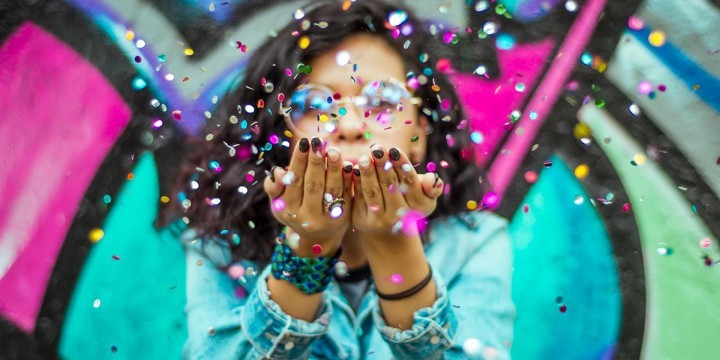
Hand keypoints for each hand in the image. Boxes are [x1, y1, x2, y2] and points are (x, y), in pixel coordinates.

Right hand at [263, 137, 353, 256]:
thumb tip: (278, 172)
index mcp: (288, 209)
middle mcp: (307, 217)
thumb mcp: (279, 203)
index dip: (299, 161)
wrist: (317, 237)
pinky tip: (348, 165)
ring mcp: (327, 219)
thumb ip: (274, 187)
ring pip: (331, 190)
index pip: (294, 181)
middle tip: (317, 142)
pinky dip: (347, 180)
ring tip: (333, 150)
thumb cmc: (295, 211)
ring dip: (333, 168)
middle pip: (313, 185)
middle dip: (315, 162)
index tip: (303, 142)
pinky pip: (346, 195)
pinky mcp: (344, 218)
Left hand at [351, 147, 443, 242]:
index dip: (402, 165)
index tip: (394, 150)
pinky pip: (359, 197)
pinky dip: (356, 182)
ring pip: (373, 192)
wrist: (388, 230)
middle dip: (383, 165)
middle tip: (377, 149)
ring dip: (368, 173)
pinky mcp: (362, 220)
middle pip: (390, 186)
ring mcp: (380, 219)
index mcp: (418, 206)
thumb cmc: (408, 202)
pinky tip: (353, 168)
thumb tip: (432, 178)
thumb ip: (432, 186)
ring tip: (364, 158)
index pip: (410, 182)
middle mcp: (399, 215)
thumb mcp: (424, 196)